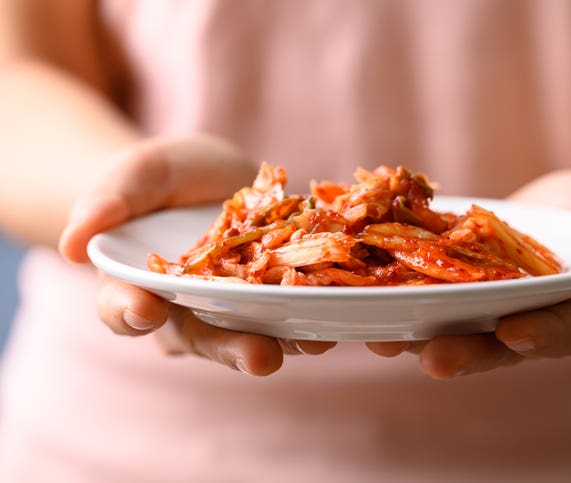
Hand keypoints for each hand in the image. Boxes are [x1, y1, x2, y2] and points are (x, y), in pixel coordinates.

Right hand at [59, 135, 334, 374]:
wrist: (215, 178)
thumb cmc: (166, 179)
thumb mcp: (141, 173)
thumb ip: (110, 198)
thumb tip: (72, 241)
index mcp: (143, 287)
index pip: (126, 309)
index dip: (131, 313)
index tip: (143, 309)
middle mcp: (193, 310)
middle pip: (204, 339)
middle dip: (231, 349)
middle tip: (259, 357)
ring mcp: (241, 308)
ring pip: (260, 334)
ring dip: (289, 342)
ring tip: (315, 341)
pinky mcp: (283, 295)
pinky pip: (301, 310)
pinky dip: (324, 314)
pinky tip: (349, 313)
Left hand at [366, 170, 570, 378]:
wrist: (561, 206)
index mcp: (569, 311)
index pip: (561, 332)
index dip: (542, 336)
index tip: (518, 332)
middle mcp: (521, 318)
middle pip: (494, 345)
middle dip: (465, 354)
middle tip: (434, 361)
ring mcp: (482, 306)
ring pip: (449, 330)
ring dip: (415, 339)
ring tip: (380, 340)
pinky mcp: (450, 284)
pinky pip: (422, 296)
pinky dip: (394, 301)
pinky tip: (362, 299)